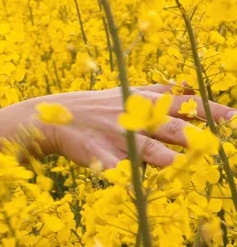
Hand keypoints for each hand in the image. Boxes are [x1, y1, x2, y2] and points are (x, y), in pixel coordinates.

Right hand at [31, 84, 235, 168]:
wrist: (55, 117)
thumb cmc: (96, 105)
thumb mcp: (126, 91)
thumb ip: (156, 91)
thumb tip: (187, 87)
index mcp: (143, 101)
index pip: (184, 105)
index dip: (211, 112)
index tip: (235, 119)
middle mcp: (133, 117)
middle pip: (170, 128)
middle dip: (195, 137)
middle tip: (215, 145)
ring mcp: (116, 136)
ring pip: (145, 149)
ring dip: (164, 158)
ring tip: (179, 165)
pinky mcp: (98, 154)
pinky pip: (115, 168)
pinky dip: (125, 177)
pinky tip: (134, 186)